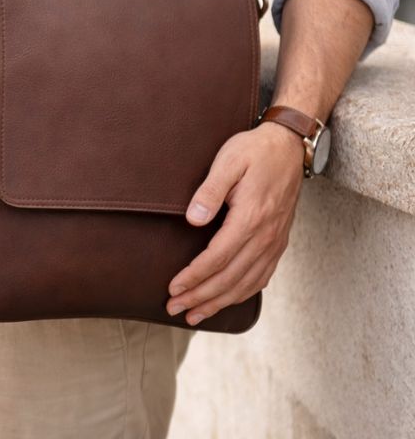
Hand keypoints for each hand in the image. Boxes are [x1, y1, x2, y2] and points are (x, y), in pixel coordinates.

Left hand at [166, 121, 303, 325]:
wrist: (289, 146)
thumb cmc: (253, 150)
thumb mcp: (228, 161)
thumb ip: (210, 190)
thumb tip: (192, 218)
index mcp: (251, 217)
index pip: (217, 258)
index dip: (194, 277)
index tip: (173, 288)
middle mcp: (266, 236)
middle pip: (229, 278)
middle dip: (200, 297)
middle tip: (174, 309)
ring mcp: (275, 241)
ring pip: (245, 284)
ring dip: (219, 302)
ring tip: (195, 315)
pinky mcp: (278, 242)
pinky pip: (261, 277)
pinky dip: (242, 294)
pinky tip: (227, 301)